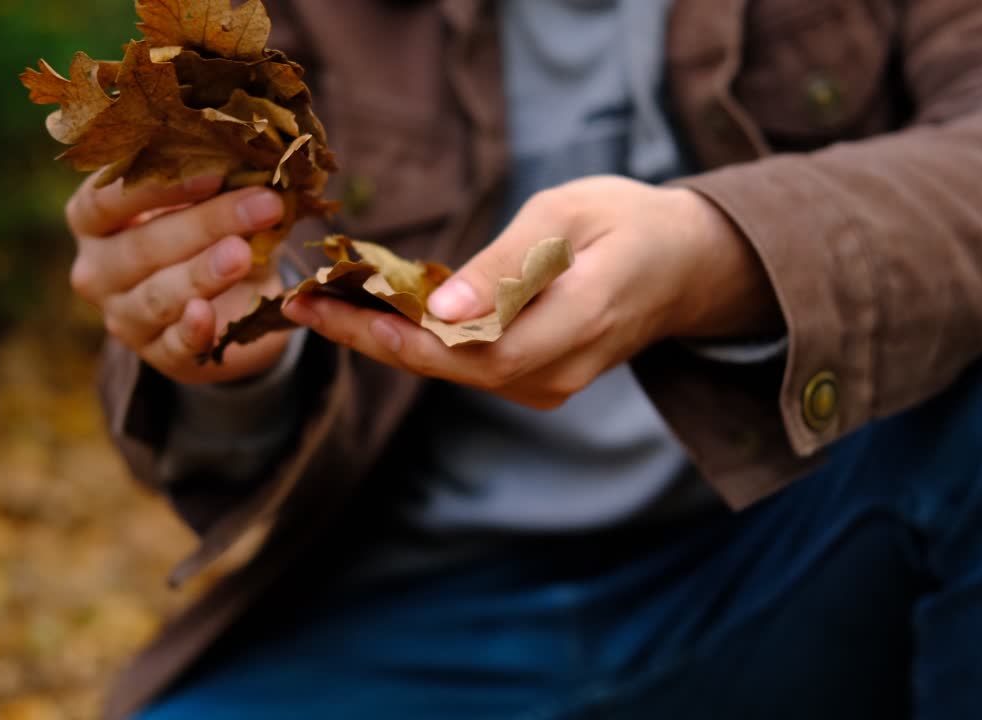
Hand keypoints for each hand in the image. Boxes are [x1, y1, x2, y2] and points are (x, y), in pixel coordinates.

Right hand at [66, 172, 293, 383]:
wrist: (229, 303)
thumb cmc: (207, 234)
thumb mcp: (206, 202)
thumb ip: (215, 182)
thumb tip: (254, 156)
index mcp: (94, 221)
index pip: (105, 200)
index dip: (157, 186)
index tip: (214, 171)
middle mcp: (98, 270)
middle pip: (143, 246)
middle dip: (206, 224)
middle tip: (263, 204)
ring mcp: (124, 316)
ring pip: (158, 296)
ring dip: (202, 273)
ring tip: (243, 253)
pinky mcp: (160, 354)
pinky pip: (174, 344)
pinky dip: (192, 330)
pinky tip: (206, 313)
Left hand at [282, 175, 778, 408]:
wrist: (680, 267)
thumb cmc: (625, 224)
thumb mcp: (568, 215)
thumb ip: (506, 266)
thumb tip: (441, 308)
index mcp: (582, 319)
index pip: (477, 349)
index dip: (399, 335)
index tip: (330, 303)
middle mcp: (562, 371)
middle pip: (451, 370)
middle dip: (371, 338)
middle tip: (301, 305)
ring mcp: (549, 386)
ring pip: (452, 373)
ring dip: (385, 341)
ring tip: (322, 303)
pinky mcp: (535, 384)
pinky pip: (466, 369)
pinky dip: (416, 342)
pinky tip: (376, 312)